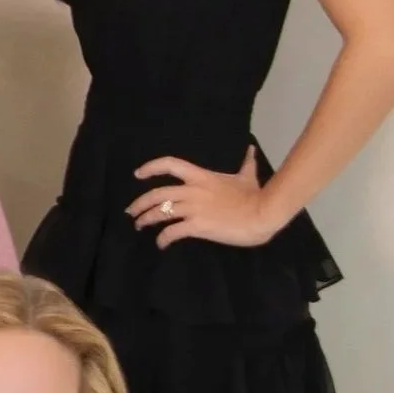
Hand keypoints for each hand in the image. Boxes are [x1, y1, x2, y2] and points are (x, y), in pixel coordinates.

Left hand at [129, 147, 275, 249]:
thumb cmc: (254, 196)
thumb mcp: (247, 176)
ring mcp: (194, 208)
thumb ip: (246, 162)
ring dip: (146, 220)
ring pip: (160, 212)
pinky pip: (172, 232)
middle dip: (140, 203)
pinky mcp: (197, 226)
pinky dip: (163, 238)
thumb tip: (251, 149)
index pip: (170, 165)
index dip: (151, 168)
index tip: (138, 174)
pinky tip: (160, 244)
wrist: (262, 214)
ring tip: (140, 225)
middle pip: (157, 194)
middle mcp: (193, 190)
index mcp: (201, 176)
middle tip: (131, 212)